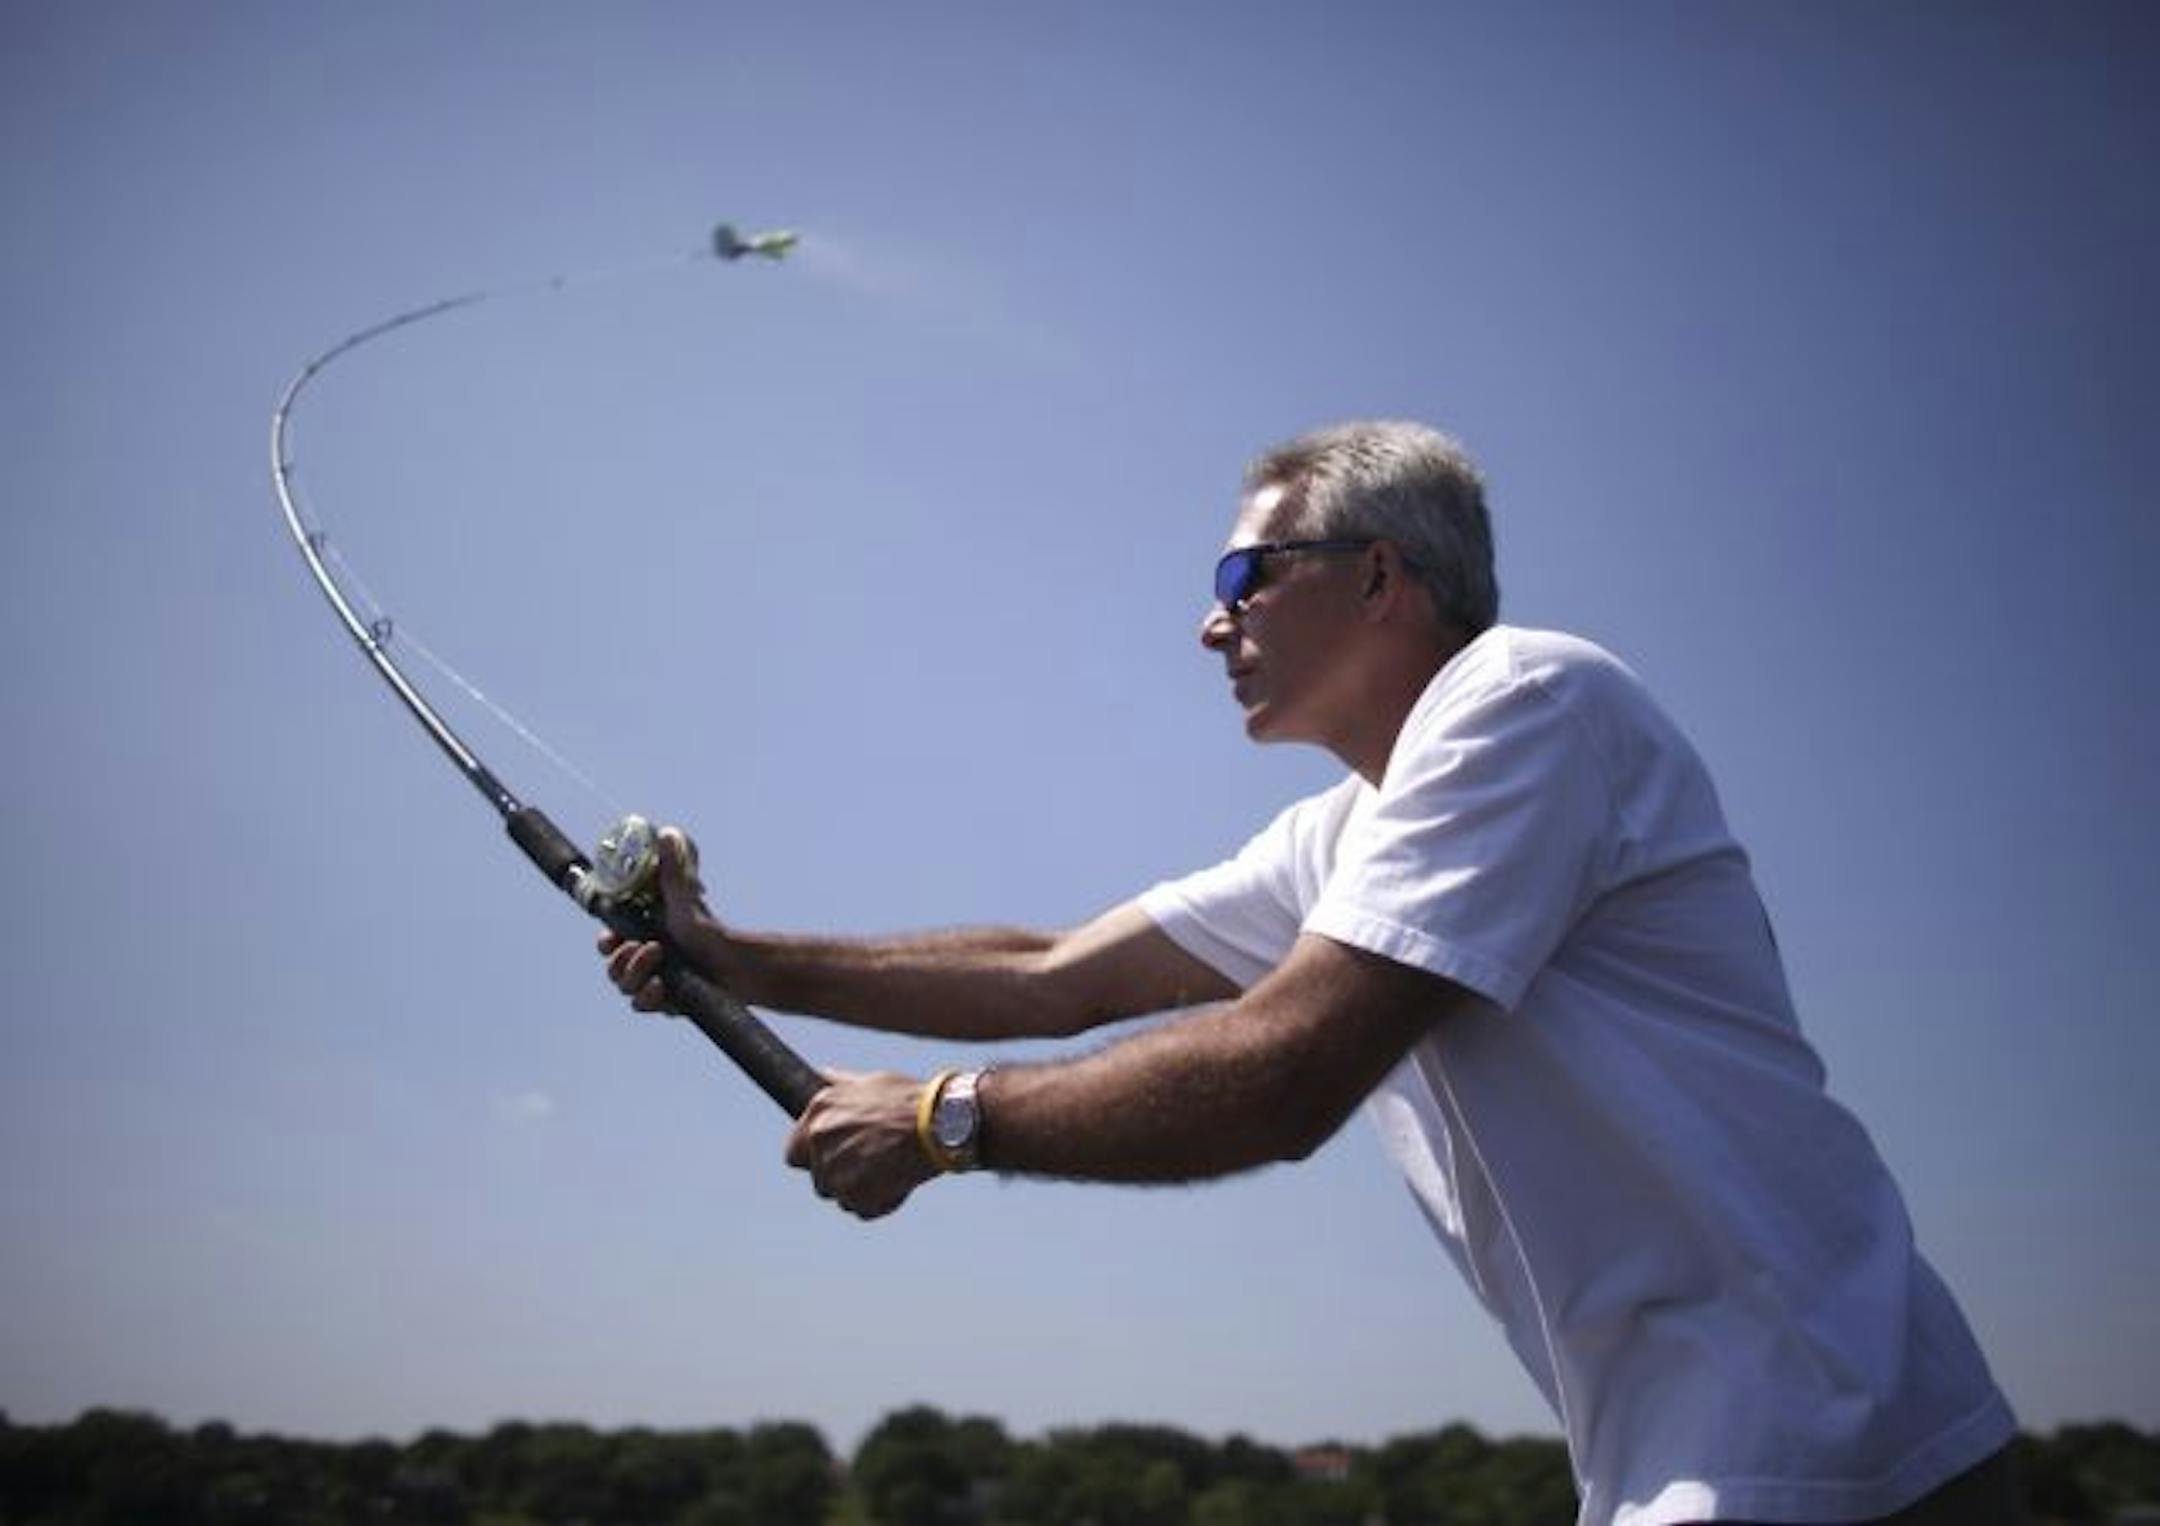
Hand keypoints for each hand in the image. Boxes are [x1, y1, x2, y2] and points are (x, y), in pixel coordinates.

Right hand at [596, 826, 727, 1014]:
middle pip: (612, 968)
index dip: (605, 942)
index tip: (610, 938)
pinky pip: (641, 1005)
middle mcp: (644, 961)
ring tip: (661, 957)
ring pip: (624, 987)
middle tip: (647, 946)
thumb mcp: (684, 896)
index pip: (607, 943)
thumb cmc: (707, 929)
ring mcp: (653, 983)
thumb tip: (667, 833)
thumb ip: (673, 869)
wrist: (734, 964)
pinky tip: (663, 987)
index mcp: (641, 936)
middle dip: (622, 959)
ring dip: (637, 973)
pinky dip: (649, 997)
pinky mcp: (664, 1003)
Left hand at [785, 1069, 940, 1218]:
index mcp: (819, 1112)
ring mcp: (836, 1169)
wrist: (941, 1124)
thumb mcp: (870, 1082)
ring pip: (840, 1196)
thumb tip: (820, 1075)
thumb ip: (839, 1085)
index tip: (833, 1158)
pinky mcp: (856, 1195)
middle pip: (820, 1179)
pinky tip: (899, 1183)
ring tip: (889, 1172)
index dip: (813, 1159)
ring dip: (860, 1191)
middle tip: (871, 1165)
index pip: (794, 1154)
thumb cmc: (908, 1100)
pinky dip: (878, 1203)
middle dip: (842, 1176)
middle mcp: (821, 1140)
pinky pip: (862, 1209)